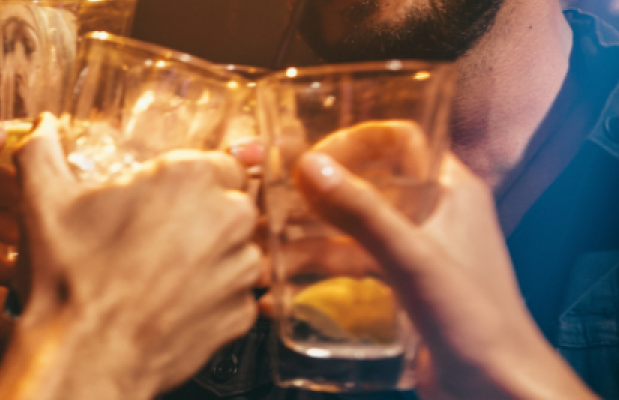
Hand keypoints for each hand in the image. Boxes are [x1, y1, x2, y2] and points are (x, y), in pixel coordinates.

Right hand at [0, 118, 259, 399]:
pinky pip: (233, 293)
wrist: (82, 356)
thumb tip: (41, 129)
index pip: (215, 161)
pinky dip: (208, 296)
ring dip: (205, 255)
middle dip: (198, 216)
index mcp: (187, 177)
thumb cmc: (68, 280)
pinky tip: (166, 300)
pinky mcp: (240, 314)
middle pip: (229, 202)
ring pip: (234, 248)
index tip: (158, 198)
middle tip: (151, 236)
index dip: (183, 182)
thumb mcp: (41, 202)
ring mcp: (238, 270)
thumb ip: (42, 151)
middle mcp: (226, 218)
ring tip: (155, 272)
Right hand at [287, 150, 596, 399]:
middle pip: (362, 182)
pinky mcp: (398, 287)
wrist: (496, 390)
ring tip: (261, 242)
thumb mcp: (413, 260)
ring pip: (349, 227)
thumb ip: (363, 213)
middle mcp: (433, 215)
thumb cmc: (480, 324)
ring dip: (304, 234)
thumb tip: (312, 167)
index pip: (397, 138)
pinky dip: (314, 270)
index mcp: (451, 191)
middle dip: (310, 190)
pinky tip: (280, 285)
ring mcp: (414, 252)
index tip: (306, 155)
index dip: (349, 140)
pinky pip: (348, 264)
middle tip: (265, 192)